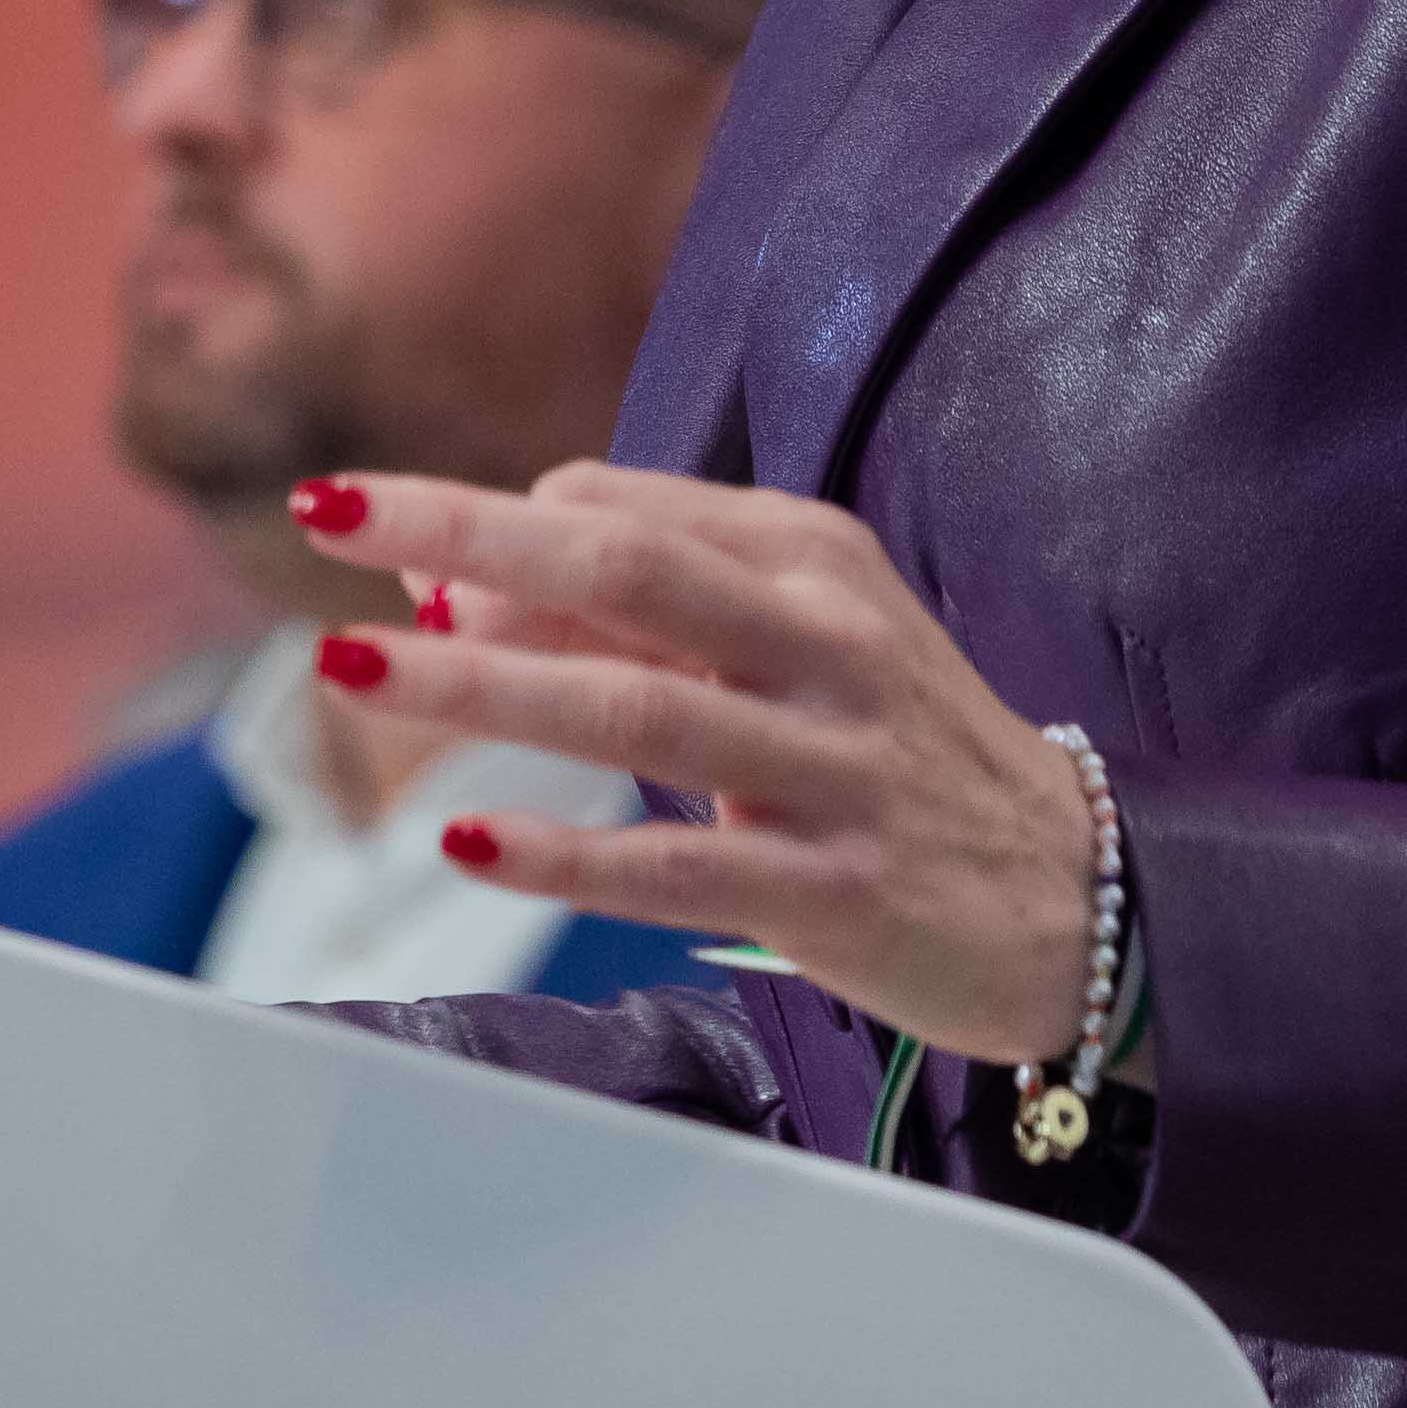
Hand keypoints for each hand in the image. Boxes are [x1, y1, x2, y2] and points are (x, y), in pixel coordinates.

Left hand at [298, 462, 1107, 1067]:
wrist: (1082, 897)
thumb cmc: (897, 754)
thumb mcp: (798, 643)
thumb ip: (643, 610)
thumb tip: (450, 580)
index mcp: (811, 557)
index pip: (620, 510)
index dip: (490, 523)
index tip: (385, 542)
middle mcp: (826, 640)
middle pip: (622, 564)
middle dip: (462, 529)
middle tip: (324, 509)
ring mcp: (834, 765)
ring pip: (637, 706)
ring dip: (481, 683)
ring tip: (350, 667)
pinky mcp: (836, 888)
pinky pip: (679, 863)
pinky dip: (569, 849)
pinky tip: (467, 837)